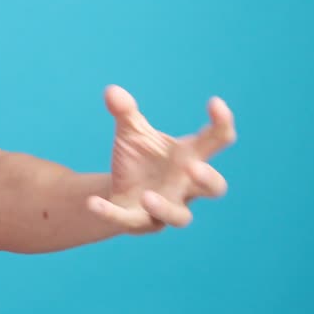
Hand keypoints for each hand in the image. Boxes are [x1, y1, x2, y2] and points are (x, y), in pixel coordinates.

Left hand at [86, 85, 234, 232]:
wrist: (119, 188)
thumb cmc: (139, 158)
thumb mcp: (131, 132)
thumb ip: (125, 112)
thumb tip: (111, 91)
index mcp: (190, 156)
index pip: (216, 140)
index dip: (221, 123)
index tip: (214, 102)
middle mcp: (186, 185)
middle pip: (214, 187)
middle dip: (208, 179)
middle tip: (194, 167)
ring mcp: (167, 207)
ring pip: (180, 216)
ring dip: (165, 206)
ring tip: (147, 195)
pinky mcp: (142, 222)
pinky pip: (130, 221)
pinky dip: (111, 213)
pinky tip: (92, 203)